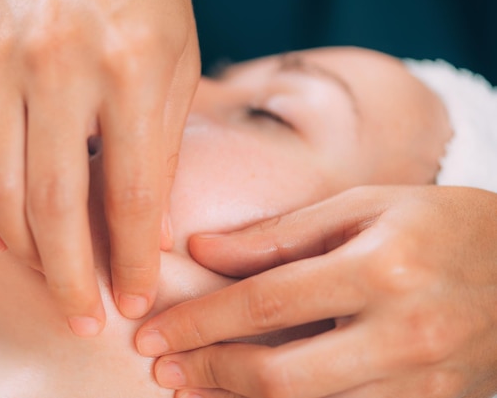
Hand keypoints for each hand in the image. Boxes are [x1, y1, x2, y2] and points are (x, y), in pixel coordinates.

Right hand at [0, 0, 199, 332]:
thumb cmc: (146, 0)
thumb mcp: (177, 67)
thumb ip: (162, 150)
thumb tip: (147, 234)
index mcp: (129, 72)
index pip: (132, 194)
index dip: (132, 259)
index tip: (134, 301)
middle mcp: (59, 70)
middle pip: (56, 204)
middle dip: (71, 277)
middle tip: (84, 320)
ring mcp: (1, 64)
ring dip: (23, 251)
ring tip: (49, 281)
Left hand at [136, 186, 496, 397]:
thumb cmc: (435, 224)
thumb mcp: (362, 207)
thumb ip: (280, 233)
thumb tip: (202, 251)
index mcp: (383, 267)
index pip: (266, 301)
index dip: (200, 320)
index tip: (152, 332)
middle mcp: (404, 332)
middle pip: (281, 375)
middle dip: (209, 373)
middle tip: (161, 369)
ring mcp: (422, 383)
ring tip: (192, 388)